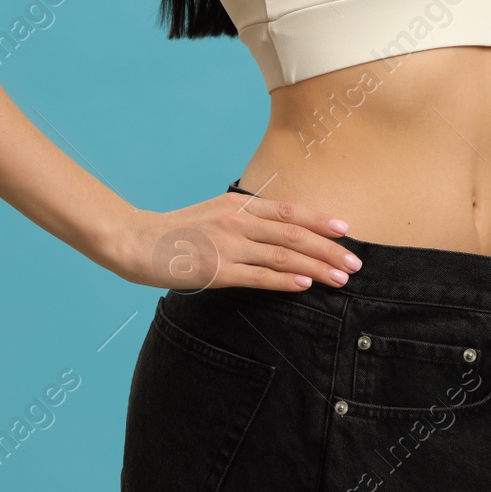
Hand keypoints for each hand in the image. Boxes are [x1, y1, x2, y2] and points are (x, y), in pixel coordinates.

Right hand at [101, 192, 362, 291]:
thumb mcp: (214, 214)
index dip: (320, 220)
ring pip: (282, 255)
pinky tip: (304, 285)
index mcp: (238, 206)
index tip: (346, 230)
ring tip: (341, 278)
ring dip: (316, 267)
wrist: (135, 240)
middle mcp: (237, 221)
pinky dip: (283, 280)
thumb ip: (243, 219)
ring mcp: (227, 245)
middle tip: (355, 263)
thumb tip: (276, 231)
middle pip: (293, 234)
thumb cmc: (176, 232)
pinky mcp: (215, 270)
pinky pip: (257, 276)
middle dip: (329, 249)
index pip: (288, 212)